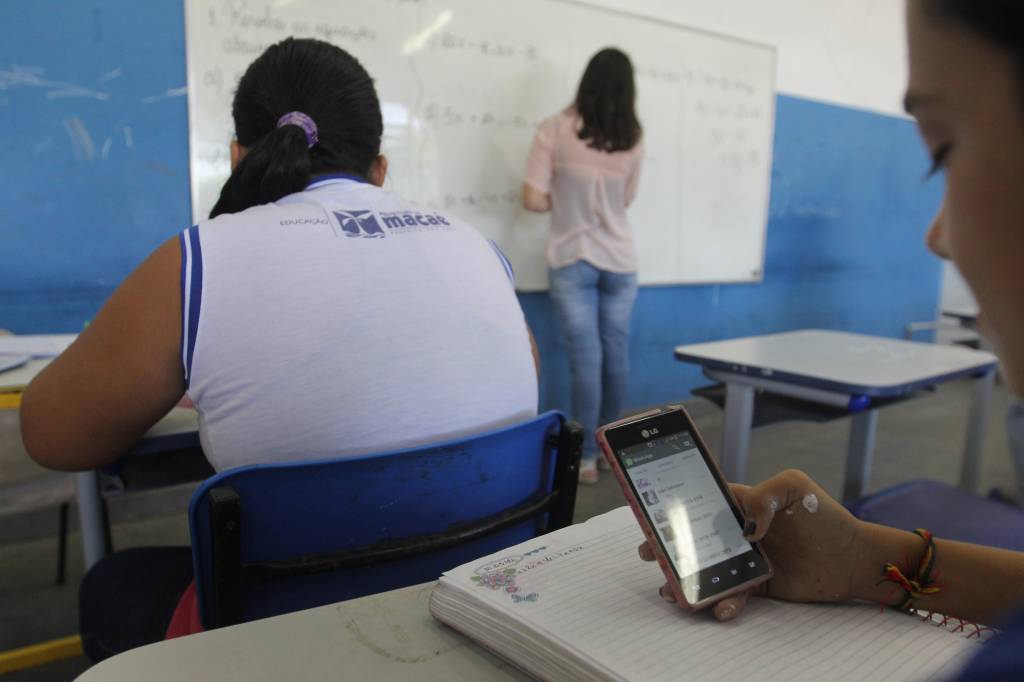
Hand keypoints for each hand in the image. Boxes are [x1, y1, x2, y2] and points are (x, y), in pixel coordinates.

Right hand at [638, 469, 868, 620]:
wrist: (853, 558)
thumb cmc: (825, 515)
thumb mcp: (795, 487)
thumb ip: (764, 495)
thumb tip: (745, 525)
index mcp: (742, 503)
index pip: (701, 502)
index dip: (675, 508)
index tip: (653, 515)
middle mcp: (739, 531)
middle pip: (695, 539)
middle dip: (669, 546)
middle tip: (650, 554)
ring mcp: (747, 560)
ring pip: (708, 571)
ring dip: (688, 581)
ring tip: (673, 590)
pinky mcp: (758, 586)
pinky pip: (733, 595)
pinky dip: (724, 603)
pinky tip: (721, 608)